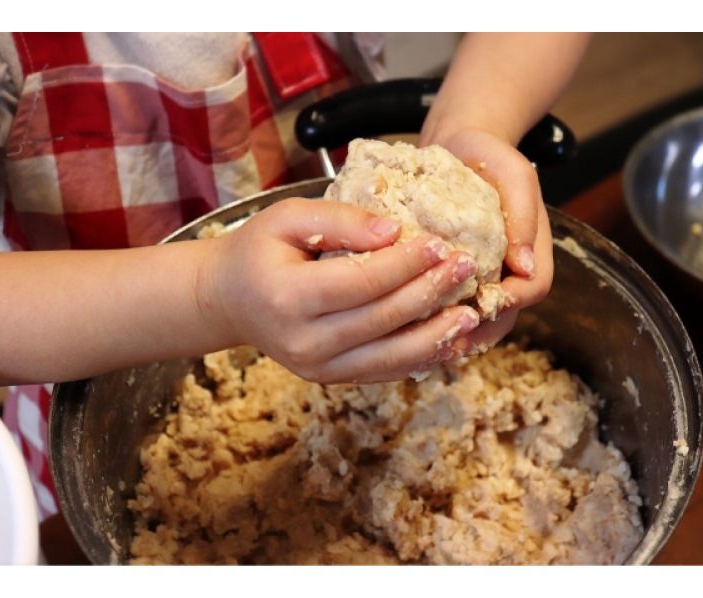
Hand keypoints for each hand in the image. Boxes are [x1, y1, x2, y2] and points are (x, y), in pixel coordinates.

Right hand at [198, 198, 480, 383]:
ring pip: (390, 356)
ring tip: (471, 313)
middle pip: (383, 319)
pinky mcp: (330, 379)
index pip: (362, 281)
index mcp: (287, 297)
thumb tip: (394, 231)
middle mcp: (303, 342)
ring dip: (436, 335)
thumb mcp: (286, 218)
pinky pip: (384, 371)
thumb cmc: (259, 251)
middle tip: (467, 267)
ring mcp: (317, 367)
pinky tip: (449, 341)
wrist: (230, 300)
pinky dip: (420, 358)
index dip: (406, 263)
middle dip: (430, 292)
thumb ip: (338, 220)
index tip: (441, 242)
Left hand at [423, 126, 553, 354]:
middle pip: (504, 317)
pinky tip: (408, 328)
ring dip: (453, 335)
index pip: (532, 288)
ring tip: (425, 345)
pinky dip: (433, 322)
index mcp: (530, 251)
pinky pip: (447, 309)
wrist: (458, 148)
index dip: (511, 301)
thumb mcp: (514, 176)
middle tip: (447, 342)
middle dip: (478, 333)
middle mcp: (508, 272)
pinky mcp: (452, 279)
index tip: (483, 305)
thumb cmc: (490, 159)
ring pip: (475, 322)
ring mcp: (481, 279)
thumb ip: (524, 217)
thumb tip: (525, 266)